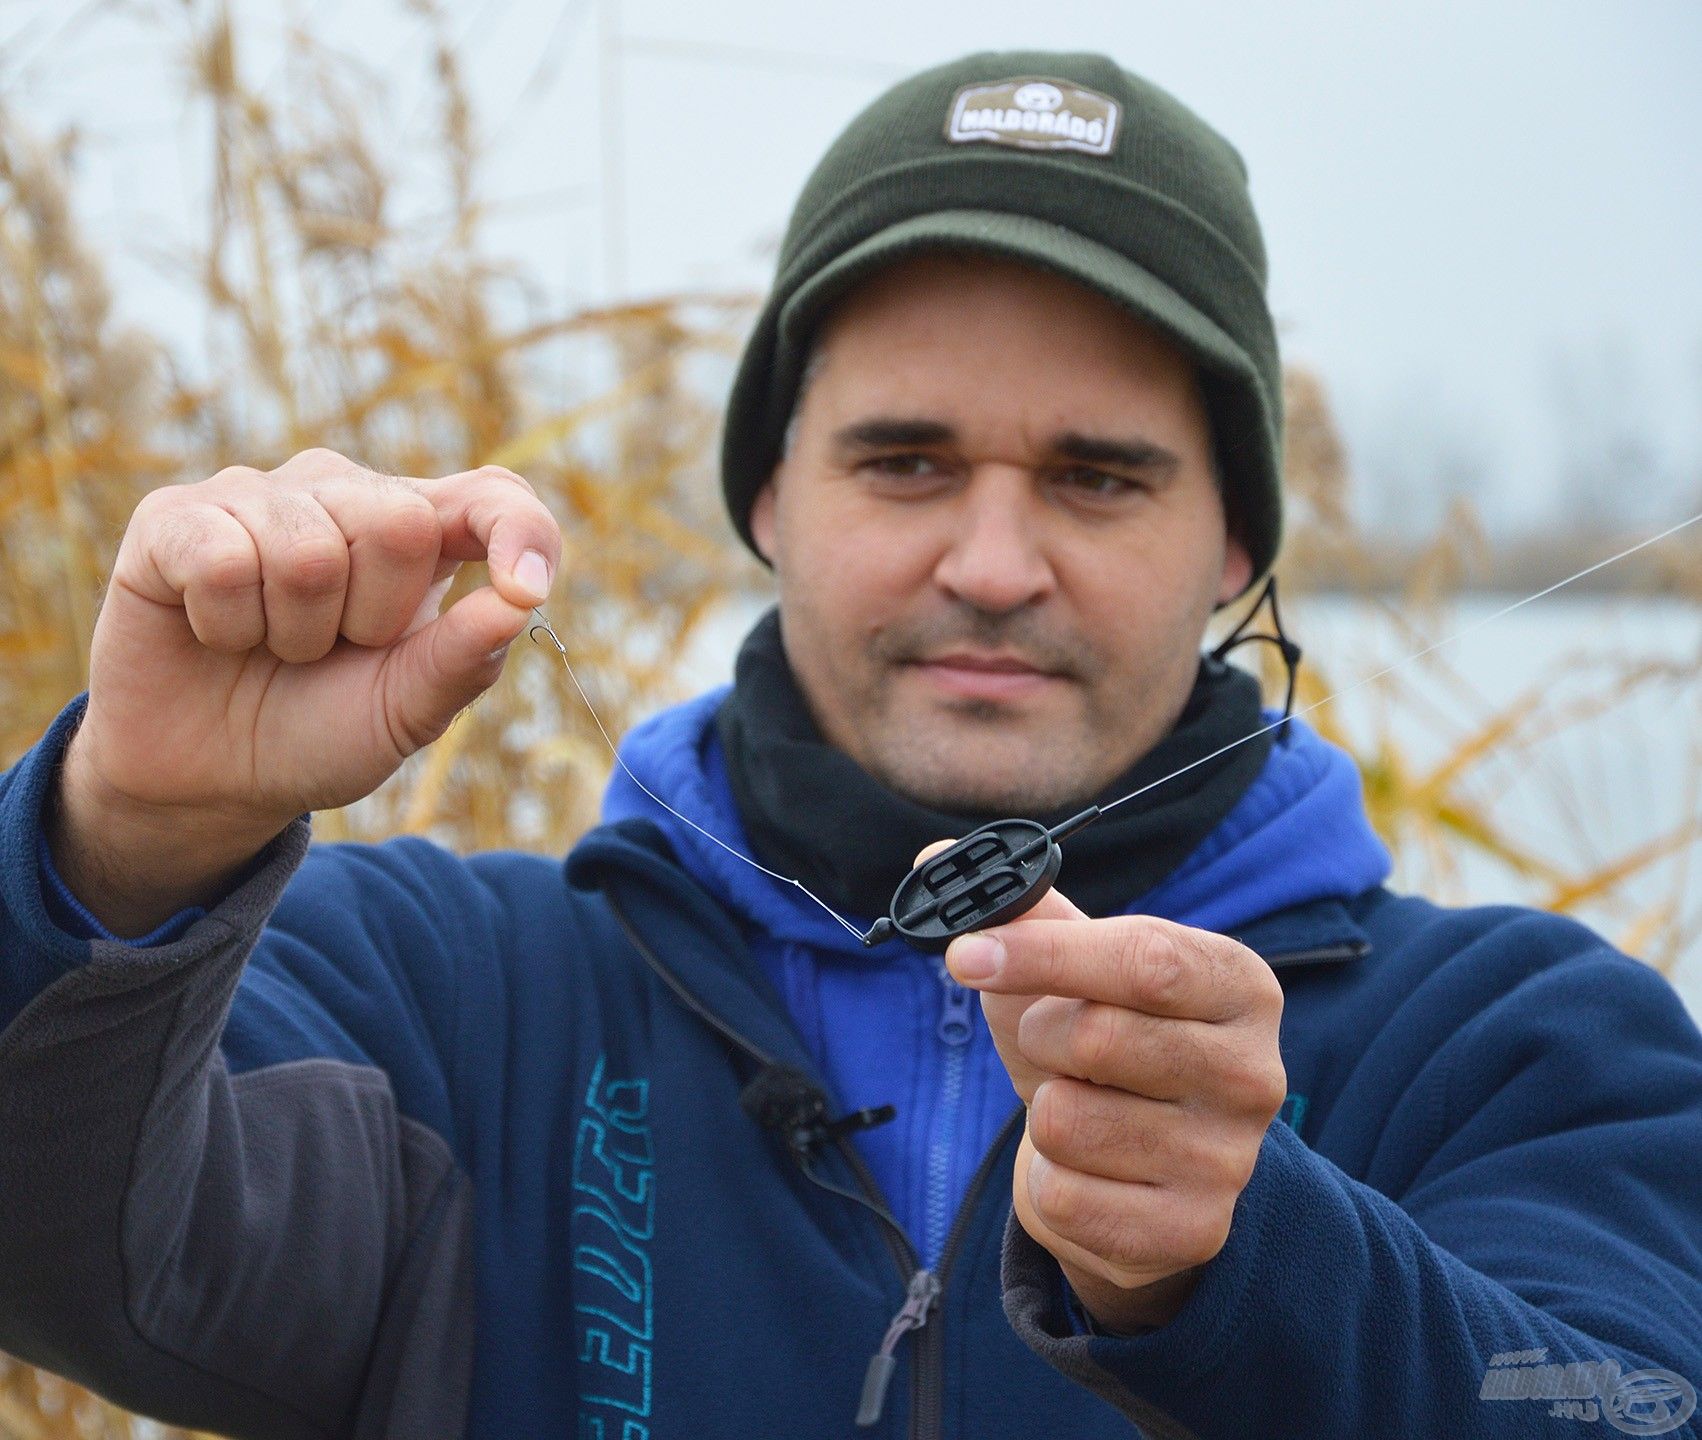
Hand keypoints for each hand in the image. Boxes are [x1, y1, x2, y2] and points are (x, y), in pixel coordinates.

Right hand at [55, 449, 559, 930]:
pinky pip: (221, 560)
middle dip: (372, 617)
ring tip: (273, 645)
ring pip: (306, 551)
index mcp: (423, 536)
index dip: (520, 530)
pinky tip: (216, 632)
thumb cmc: (320, 731)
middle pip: (400, 524)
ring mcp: (260, 496)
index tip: (526, 588)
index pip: (493, 496)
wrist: (209, 779)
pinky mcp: (177, 516)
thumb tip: (519, 601)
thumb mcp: (404, 713)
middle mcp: (346, 495)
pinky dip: (225, 623)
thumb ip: (464, 659)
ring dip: (293, 631)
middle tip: (333, 650)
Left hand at [935, 853, 1285, 1333]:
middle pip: (1099, 1038)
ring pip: (1067, 1121)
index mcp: (1239, 985)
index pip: (1145, 959)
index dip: (1043, 955)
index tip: (965, 955)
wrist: (1143, 1163)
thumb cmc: (1104, 1041)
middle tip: (1049, 1040)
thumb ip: (1014, 910)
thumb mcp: (1072, 967)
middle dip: (1039, 1035)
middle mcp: (1255, 1072)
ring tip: (1082, 1109)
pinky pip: (1064, 1197)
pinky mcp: (1191, 1232)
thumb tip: (929, 864)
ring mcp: (1229, 1160)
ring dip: (1045, 1111)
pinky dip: (1048, 1180)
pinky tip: (1088, 1170)